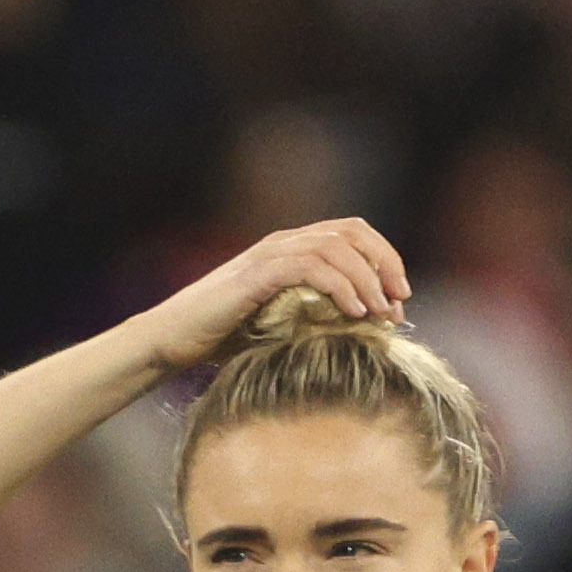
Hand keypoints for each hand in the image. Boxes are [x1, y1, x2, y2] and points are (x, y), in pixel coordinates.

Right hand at [133, 216, 407, 378]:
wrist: (171, 340)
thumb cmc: (221, 339)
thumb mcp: (281, 324)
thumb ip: (316, 316)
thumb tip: (365, 332)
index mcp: (292, 249)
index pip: (353, 233)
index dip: (385, 258)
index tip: (400, 299)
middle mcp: (283, 243)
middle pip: (352, 231)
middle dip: (385, 263)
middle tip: (399, 302)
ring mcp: (269, 255)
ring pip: (336, 247)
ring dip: (367, 278)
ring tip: (380, 312)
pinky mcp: (256, 274)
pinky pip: (310, 266)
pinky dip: (339, 286)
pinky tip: (353, 312)